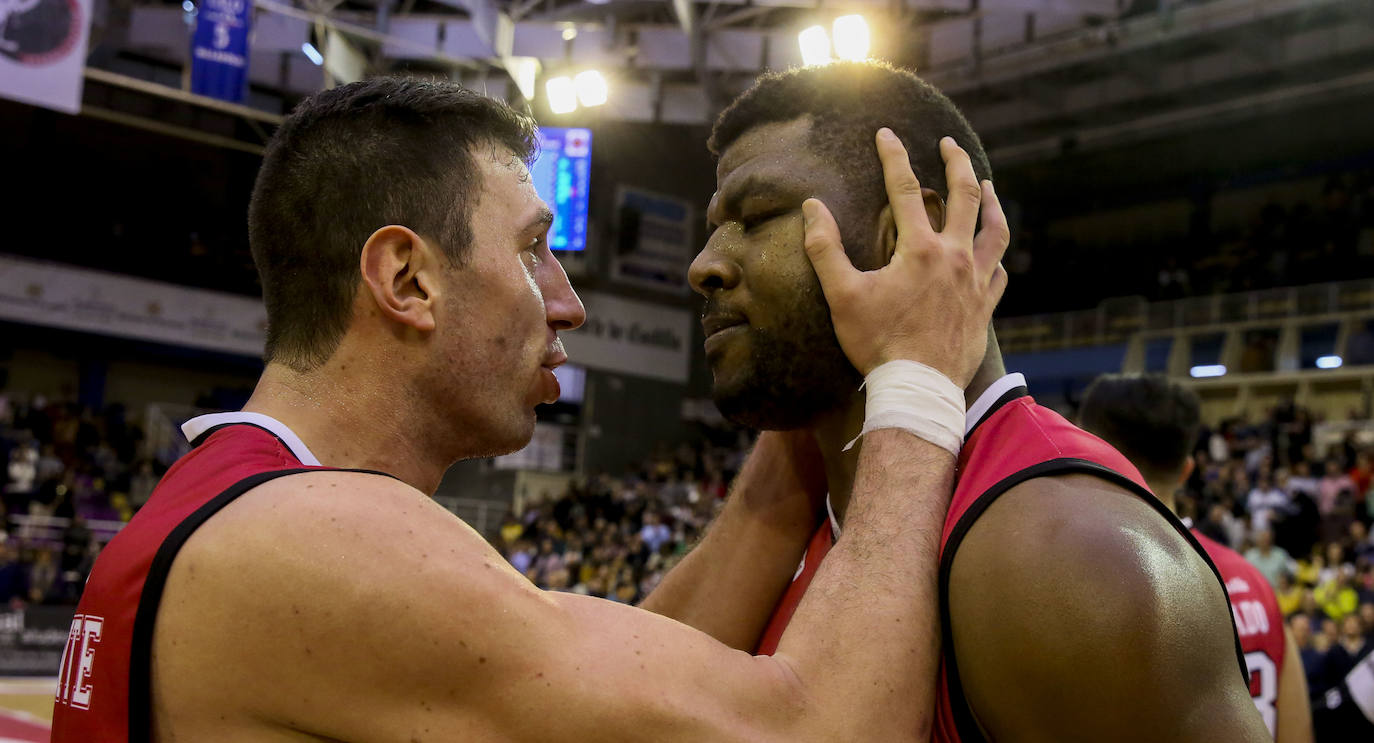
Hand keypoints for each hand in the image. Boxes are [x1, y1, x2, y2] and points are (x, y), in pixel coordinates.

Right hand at [802, 130, 1008, 385]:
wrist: (918, 389)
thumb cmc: (877, 344)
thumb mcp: (842, 296)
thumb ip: (825, 248)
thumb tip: (811, 207)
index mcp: (919, 248)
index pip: (906, 188)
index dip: (894, 156)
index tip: (886, 133)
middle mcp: (954, 257)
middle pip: (963, 196)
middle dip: (956, 163)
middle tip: (949, 144)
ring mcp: (975, 282)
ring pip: (994, 230)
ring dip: (990, 202)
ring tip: (986, 185)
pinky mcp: (984, 308)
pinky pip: (999, 272)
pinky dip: (996, 254)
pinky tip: (992, 251)